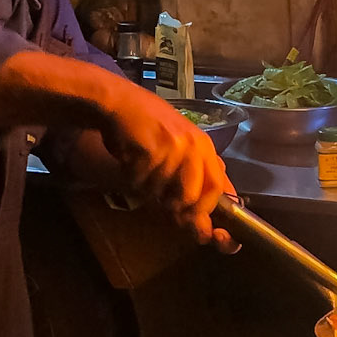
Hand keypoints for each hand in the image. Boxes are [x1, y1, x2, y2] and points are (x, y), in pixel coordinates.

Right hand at [99, 87, 234, 248]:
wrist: (119, 102)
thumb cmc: (149, 129)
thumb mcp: (181, 148)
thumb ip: (197, 177)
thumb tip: (208, 219)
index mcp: (204, 148)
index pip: (218, 188)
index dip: (210, 213)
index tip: (208, 234)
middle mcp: (193, 147)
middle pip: (192, 198)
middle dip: (175, 208)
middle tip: (160, 199)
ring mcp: (172, 148)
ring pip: (162, 194)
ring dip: (148, 189)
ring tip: (142, 167)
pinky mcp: (149, 150)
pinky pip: (140, 183)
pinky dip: (132, 179)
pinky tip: (130, 159)